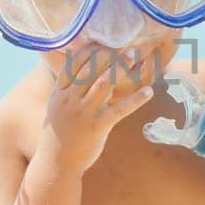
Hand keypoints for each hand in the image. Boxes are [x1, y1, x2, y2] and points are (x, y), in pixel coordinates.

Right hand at [42, 46, 154, 172]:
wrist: (57, 163)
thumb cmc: (59, 134)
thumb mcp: (56, 108)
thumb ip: (65, 88)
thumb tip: (77, 68)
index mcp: (59, 93)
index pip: (73, 65)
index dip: (88, 50)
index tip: (102, 40)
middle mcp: (70, 100)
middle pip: (89, 69)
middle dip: (107, 54)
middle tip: (124, 44)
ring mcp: (84, 113)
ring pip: (103, 84)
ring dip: (120, 68)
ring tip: (134, 56)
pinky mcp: (98, 127)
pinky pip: (119, 109)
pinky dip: (135, 100)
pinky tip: (149, 92)